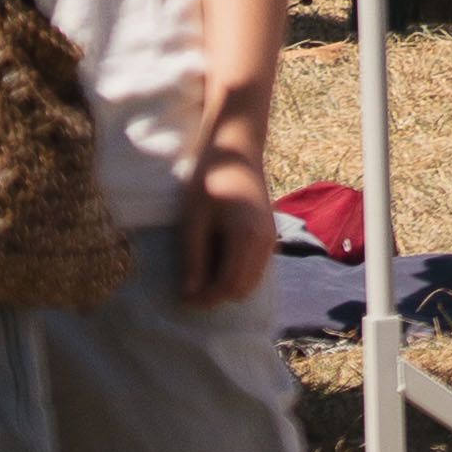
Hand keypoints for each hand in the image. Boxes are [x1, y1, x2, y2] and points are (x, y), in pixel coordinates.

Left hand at [173, 131, 276, 307]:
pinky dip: (236, 273)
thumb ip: (194, 259)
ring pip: (252, 280)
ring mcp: (270, 239)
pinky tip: (216, 259)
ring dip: (227, 284)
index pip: (229, 286)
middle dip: (217, 295)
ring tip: (201, 272)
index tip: (181, 297)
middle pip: (244, 289)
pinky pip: (255, 267)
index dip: (205, 298)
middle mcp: (265, 243)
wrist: (236, 153)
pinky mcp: (268, 234)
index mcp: (247, 238)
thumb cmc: (210, 181)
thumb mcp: (194, 221)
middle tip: (189, 287)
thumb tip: (191, 294)